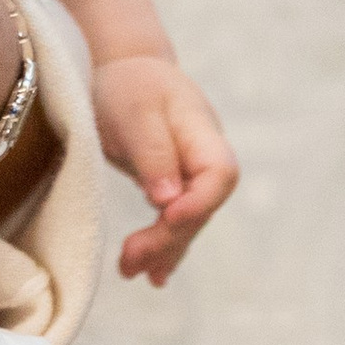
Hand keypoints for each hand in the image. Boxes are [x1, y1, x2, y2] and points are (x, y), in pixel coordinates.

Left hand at [96, 54, 237, 284]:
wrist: (124, 69)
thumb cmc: (128, 85)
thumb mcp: (134, 112)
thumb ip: (153, 153)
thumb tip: (167, 201)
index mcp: (202, 130)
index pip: (220, 174)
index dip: (198, 203)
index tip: (164, 218)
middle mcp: (205, 155)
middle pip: (202, 206)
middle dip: (168, 238)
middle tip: (129, 261)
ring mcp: (193, 172)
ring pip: (188, 221)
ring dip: (163, 250)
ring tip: (132, 273)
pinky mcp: (175, 185)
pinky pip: (176, 221)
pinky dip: (164, 247)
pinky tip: (153, 275)